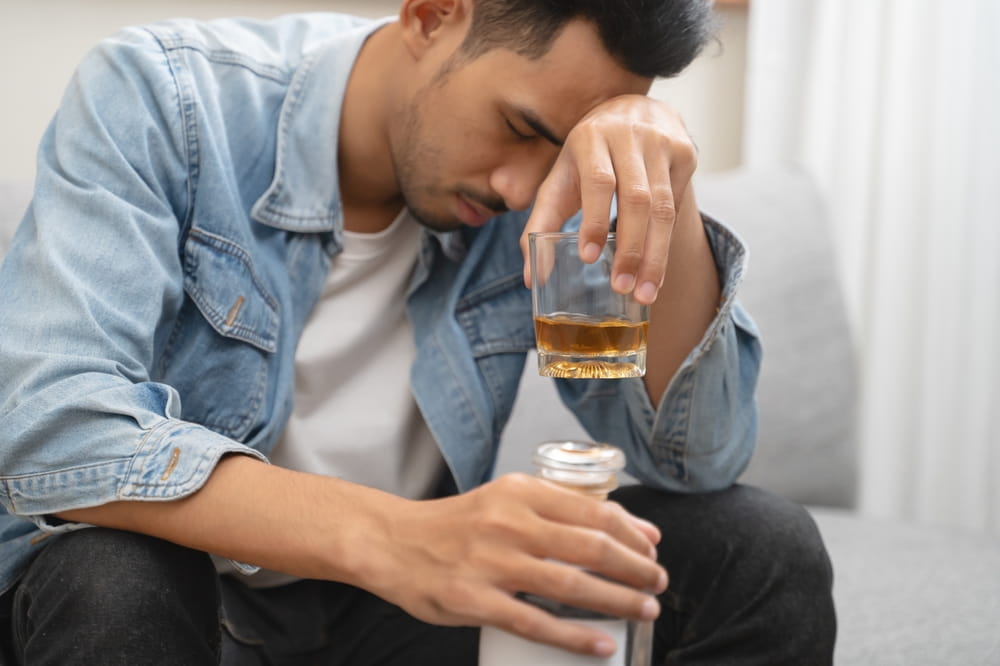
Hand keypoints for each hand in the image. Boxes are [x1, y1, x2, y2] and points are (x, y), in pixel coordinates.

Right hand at [363, 474, 667, 656]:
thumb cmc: (457, 525)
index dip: (631, 533)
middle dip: (635, 567)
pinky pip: (535, 623)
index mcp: (520, 492)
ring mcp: (491, 564)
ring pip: (570, 585)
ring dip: (617, 600)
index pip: (591, 511)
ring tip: (645, 610)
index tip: (653, 548)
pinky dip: (574, 636)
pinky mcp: (474, 601)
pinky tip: (601, 644)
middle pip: (590, 546)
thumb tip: (625, 527)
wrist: (392, 542)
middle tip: (658, 582)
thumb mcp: (505, 500)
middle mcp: (509, 523)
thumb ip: (558, 509)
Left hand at [521, 94, 697, 304]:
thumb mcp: (559, 179)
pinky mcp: (686, 154)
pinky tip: (656, 269)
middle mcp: (629, 135)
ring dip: (654, 255)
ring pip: (664, 207)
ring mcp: (662, 143)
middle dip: (630, 248)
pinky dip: (667, 242)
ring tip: (644, 292)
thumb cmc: (587, 157)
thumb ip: (541, 223)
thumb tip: (530, 278)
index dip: (594, 220)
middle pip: (636, 199)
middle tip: (621, 287)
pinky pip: (677, 206)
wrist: (633, 111)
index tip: (588, 257)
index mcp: (590, 137)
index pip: (598, 181)